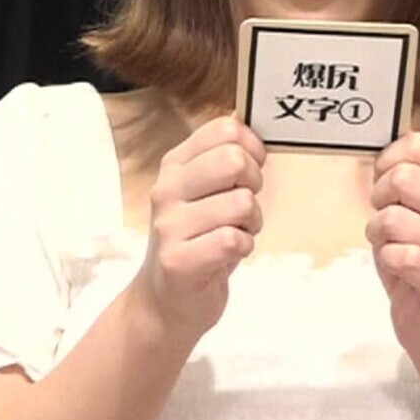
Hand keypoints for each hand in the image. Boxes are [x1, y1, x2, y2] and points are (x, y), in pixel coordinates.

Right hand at [131, 117, 265, 343]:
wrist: (165, 302)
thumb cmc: (196, 241)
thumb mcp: (204, 193)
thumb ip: (222, 158)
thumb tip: (244, 116)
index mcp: (174, 166)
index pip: (224, 130)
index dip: (252, 147)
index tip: (250, 170)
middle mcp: (167, 190)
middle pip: (233, 160)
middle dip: (254, 184)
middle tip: (243, 206)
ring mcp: (169, 226)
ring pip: (241, 203)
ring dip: (252, 223)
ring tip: (234, 234)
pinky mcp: (179, 261)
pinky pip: (234, 240)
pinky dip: (244, 248)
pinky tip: (228, 254)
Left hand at [368, 131, 419, 362]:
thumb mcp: (412, 217)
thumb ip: (400, 187)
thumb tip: (382, 155)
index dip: (389, 159)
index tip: (384, 183)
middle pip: (404, 177)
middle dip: (379, 198)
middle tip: (383, 221)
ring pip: (394, 219)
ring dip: (378, 236)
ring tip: (391, 250)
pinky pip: (401, 256)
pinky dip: (387, 261)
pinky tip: (399, 271)